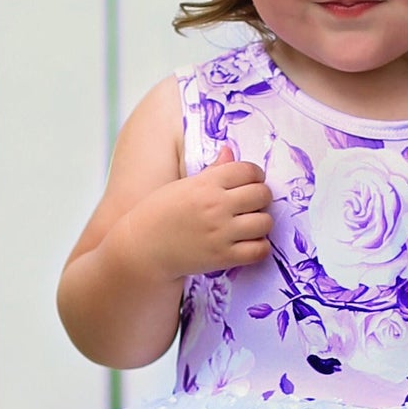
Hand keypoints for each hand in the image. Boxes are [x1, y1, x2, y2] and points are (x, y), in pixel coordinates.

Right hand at [125, 141, 272, 278]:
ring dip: (261, 223)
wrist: (143, 248)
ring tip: (250, 225)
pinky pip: (259, 250)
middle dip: (261, 198)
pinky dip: (259, 247)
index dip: (255, 176)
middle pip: (262, 194)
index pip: (249, 171)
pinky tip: (249, 244)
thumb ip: (212, 171)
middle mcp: (216, 206)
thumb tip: (230, 151)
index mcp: (206, 184)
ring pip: (264, 222)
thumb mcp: (182, 185)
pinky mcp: (223, 257)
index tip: (251, 183)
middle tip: (252, 205)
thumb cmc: (160, 214)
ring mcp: (221, 233)